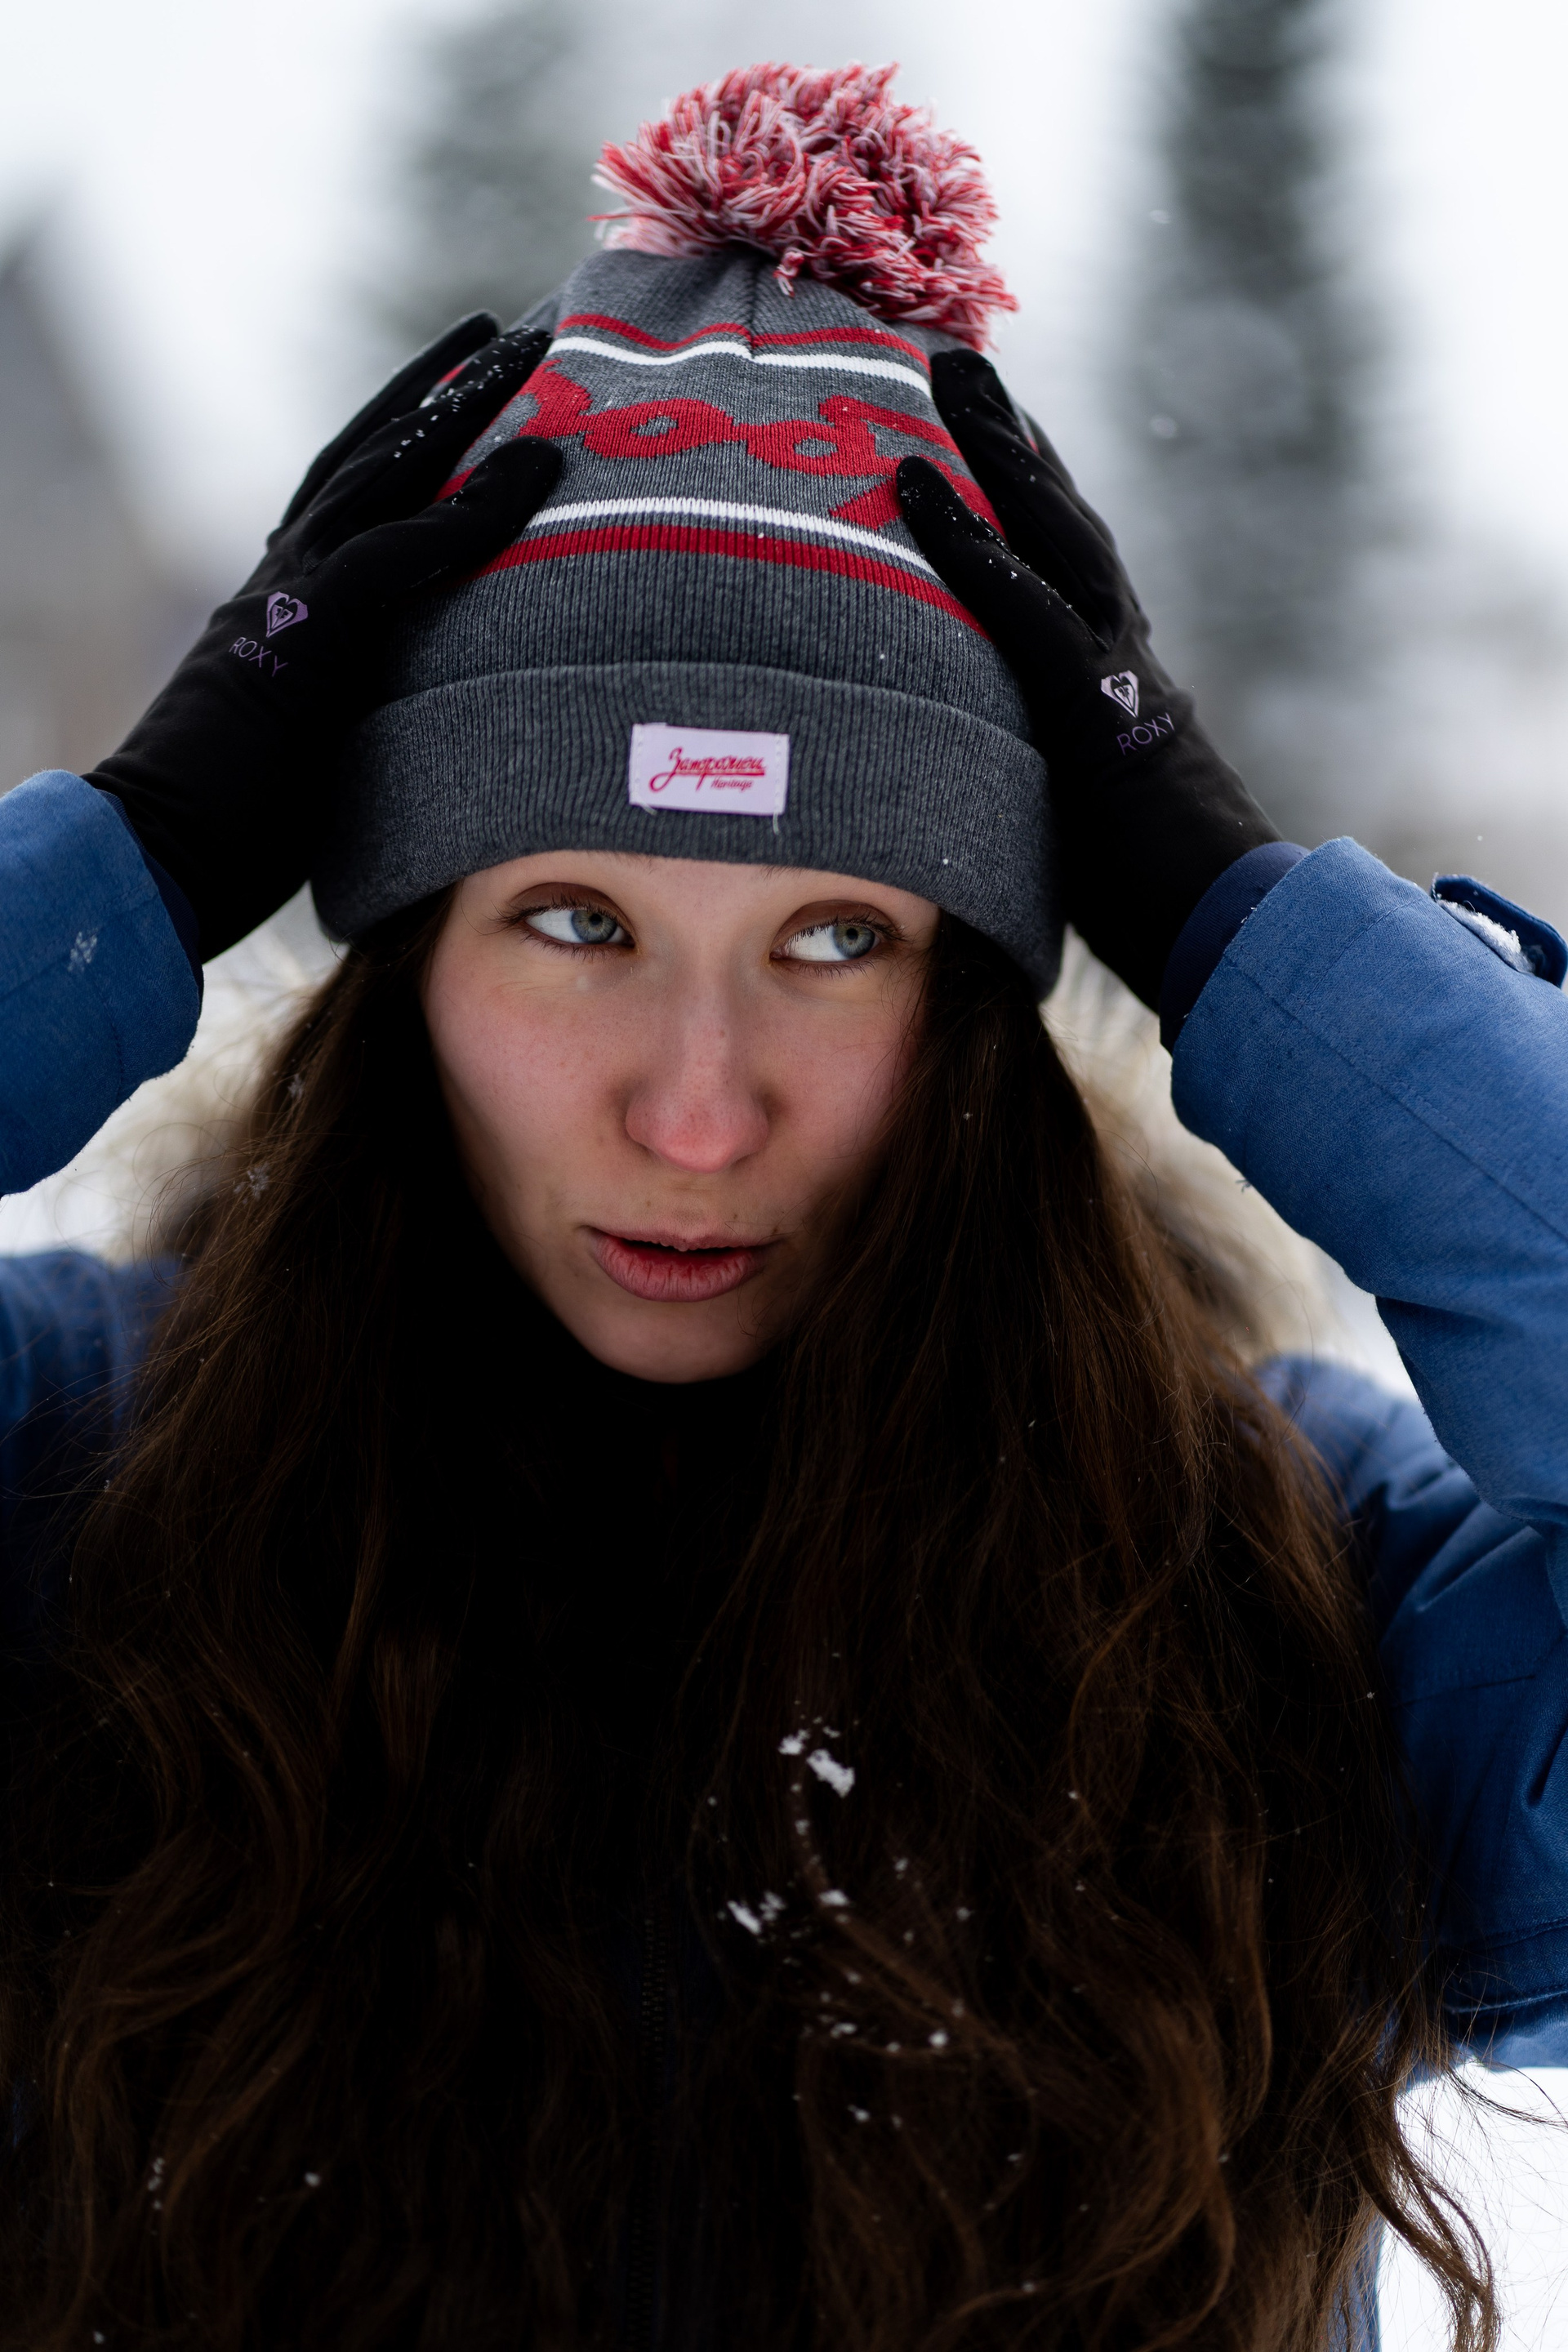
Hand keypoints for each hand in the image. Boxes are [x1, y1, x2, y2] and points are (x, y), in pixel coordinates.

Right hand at [89, 315, 562, 958]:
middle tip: (501, 330)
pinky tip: (530, 472)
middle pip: (367, 455)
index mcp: (281, 606)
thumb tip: (421, 739)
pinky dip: (465, 515)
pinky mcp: (305, 638)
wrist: (152, 858)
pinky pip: (397, 556)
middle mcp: (280, 579)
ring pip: (383, 474)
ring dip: (460, 409)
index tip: (459, 404)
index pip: (348, 503)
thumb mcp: (314, 757)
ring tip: (526, 351)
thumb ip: (357, 719)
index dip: (405, 447)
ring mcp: (287, 599)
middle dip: (435, 389)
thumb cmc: (229, 838)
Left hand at [897, 350, 1277, 1009]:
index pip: (1071, 577)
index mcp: (1122, 691)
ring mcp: (1115, 677)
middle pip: (1065, 525)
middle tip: (960, 360)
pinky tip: (917, 486)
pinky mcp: (1091, 713)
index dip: (1031, 506)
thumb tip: (990, 816)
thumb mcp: (1089, 841)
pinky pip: (1020, 611)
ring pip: (1054, 537)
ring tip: (946, 376)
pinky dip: (968, 547)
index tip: (997, 440)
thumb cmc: (1162, 915)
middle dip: (1013, 440)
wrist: (1233, 940)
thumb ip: (1051, 805)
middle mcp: (1124, 660)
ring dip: (996, 453)